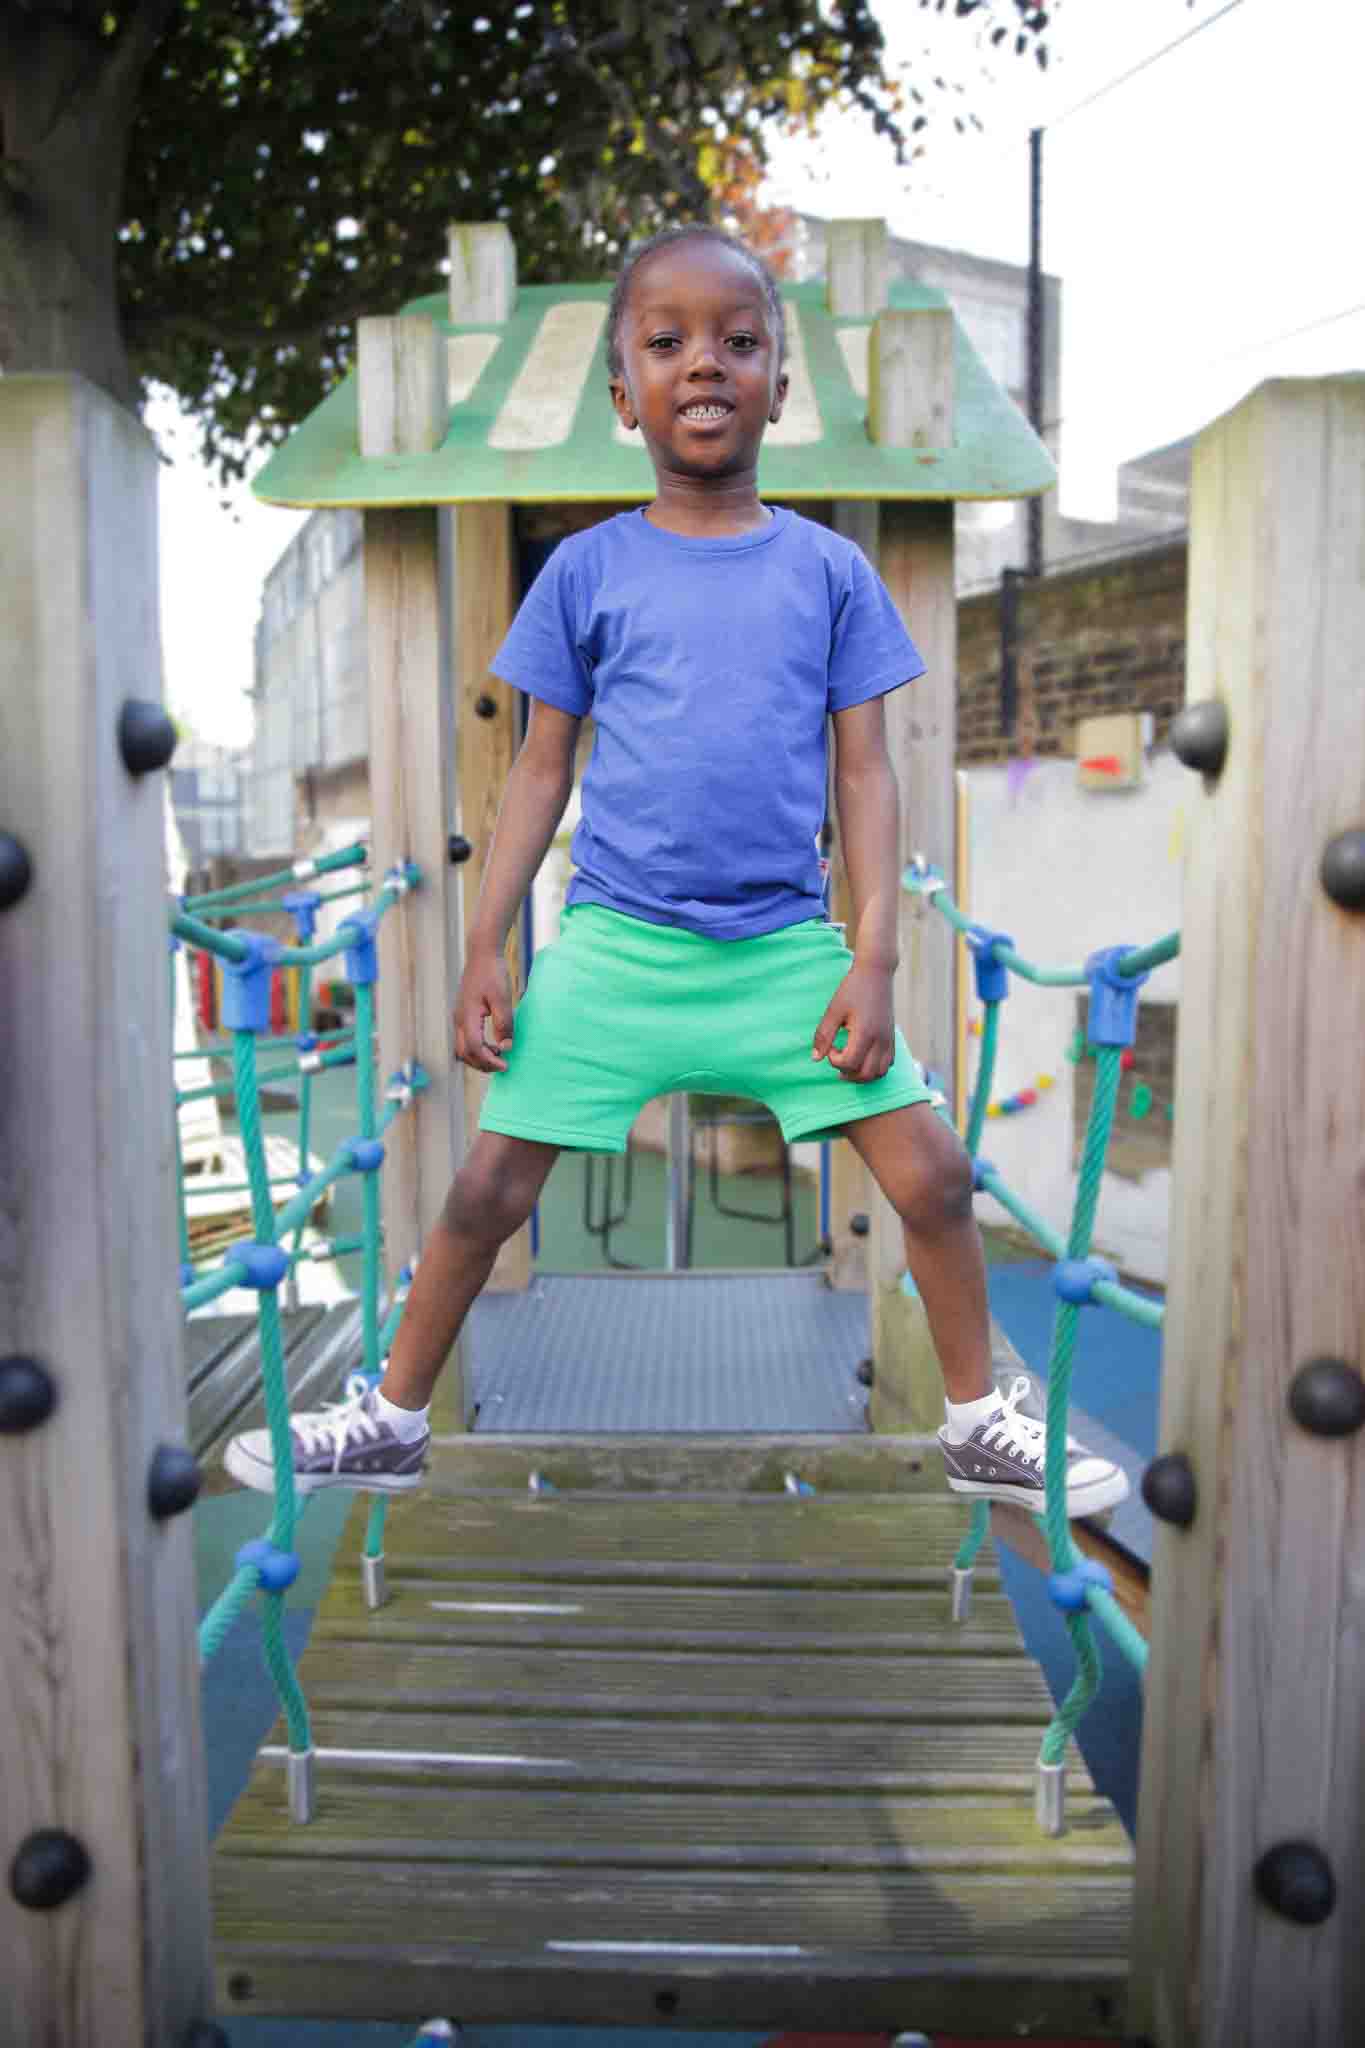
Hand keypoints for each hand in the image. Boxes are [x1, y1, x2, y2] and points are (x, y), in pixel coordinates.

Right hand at [454, 951, 516, 1072]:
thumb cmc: (493, 972)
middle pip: (465, 1053)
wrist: (482, 953)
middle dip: (483, 1064)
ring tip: (499, 1055)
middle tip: (503, 1065)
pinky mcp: (464, 1014)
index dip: (489, 1061)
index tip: (506, 1065)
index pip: (474, 1048)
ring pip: (463, 1048)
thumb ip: (504, 1023)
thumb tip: (507, 1047)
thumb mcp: (503, 998)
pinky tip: (493, 1045)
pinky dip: (477, 1048)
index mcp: (467, 1016)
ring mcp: (459, 1017)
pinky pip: (466, 1039)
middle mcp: (459, 1019)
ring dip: (479, 1057)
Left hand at [811, 964, 895, 1082]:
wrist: (876, 973)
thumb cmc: (852, 989)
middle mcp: (880, 1040)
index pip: (849, 1063)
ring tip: (848, 1064)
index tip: (831, 1047)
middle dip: (847, 1074)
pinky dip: (874, 1069)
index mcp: (865, 1033)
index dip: (835, 1061)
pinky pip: (887, 1064)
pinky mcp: (892, 1038)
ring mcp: (889, 1040)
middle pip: (865, 1074)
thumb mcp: (833, 1010)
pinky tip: (862, 1058)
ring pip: (879, 1073)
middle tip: (837, 1060)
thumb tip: (816, 1058)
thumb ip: (824, 1035)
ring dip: (862, 1075)